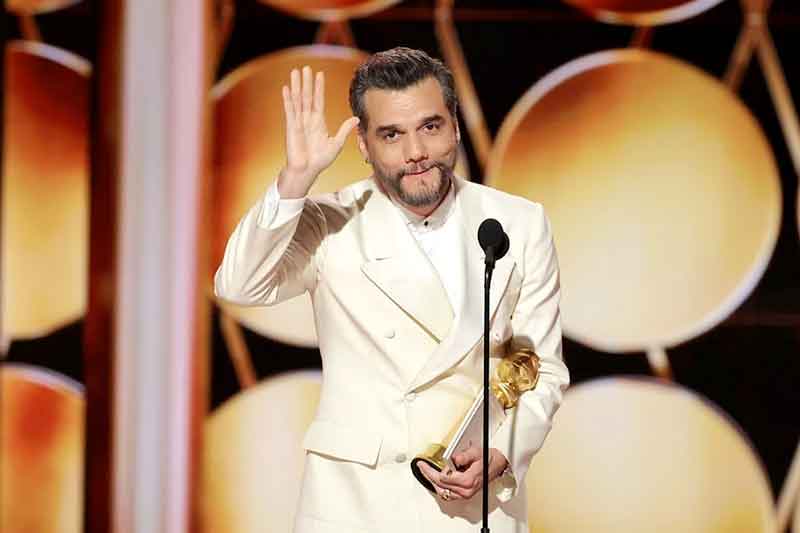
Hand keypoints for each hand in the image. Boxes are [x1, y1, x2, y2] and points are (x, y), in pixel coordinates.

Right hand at [278, 66, 359, 198]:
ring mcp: (298, 122)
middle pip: (307, 96)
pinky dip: (288, 99)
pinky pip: (289, 110)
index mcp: (318, 122)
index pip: (318, 101)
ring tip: (295, 72)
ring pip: (298, 100)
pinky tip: (287, 88)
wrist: (307, 171)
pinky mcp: (291, 127)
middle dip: (307, 82)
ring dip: (297, 86)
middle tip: (306, 68)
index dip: (319, 88)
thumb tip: (356, 119)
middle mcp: (307, 120)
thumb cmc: (320, 160)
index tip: (319, 75)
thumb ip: (344, 130)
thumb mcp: (336, 144)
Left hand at [418, 447, 508, 501]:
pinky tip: (436, 479)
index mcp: (467, 480)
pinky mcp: (465, 494)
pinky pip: (449, 494)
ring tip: (426, 472)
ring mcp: (465, 494)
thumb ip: (463, 456)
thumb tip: (451, 458)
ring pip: (443, 492)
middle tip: (421, 467)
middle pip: (441, 486)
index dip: (431, 470)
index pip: (443, 478)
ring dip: (433, 483)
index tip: (424, 464)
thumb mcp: (475, 452)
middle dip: (429, 476)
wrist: (498, 464)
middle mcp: (466, 490)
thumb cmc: (488, 458)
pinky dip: (440, 487)